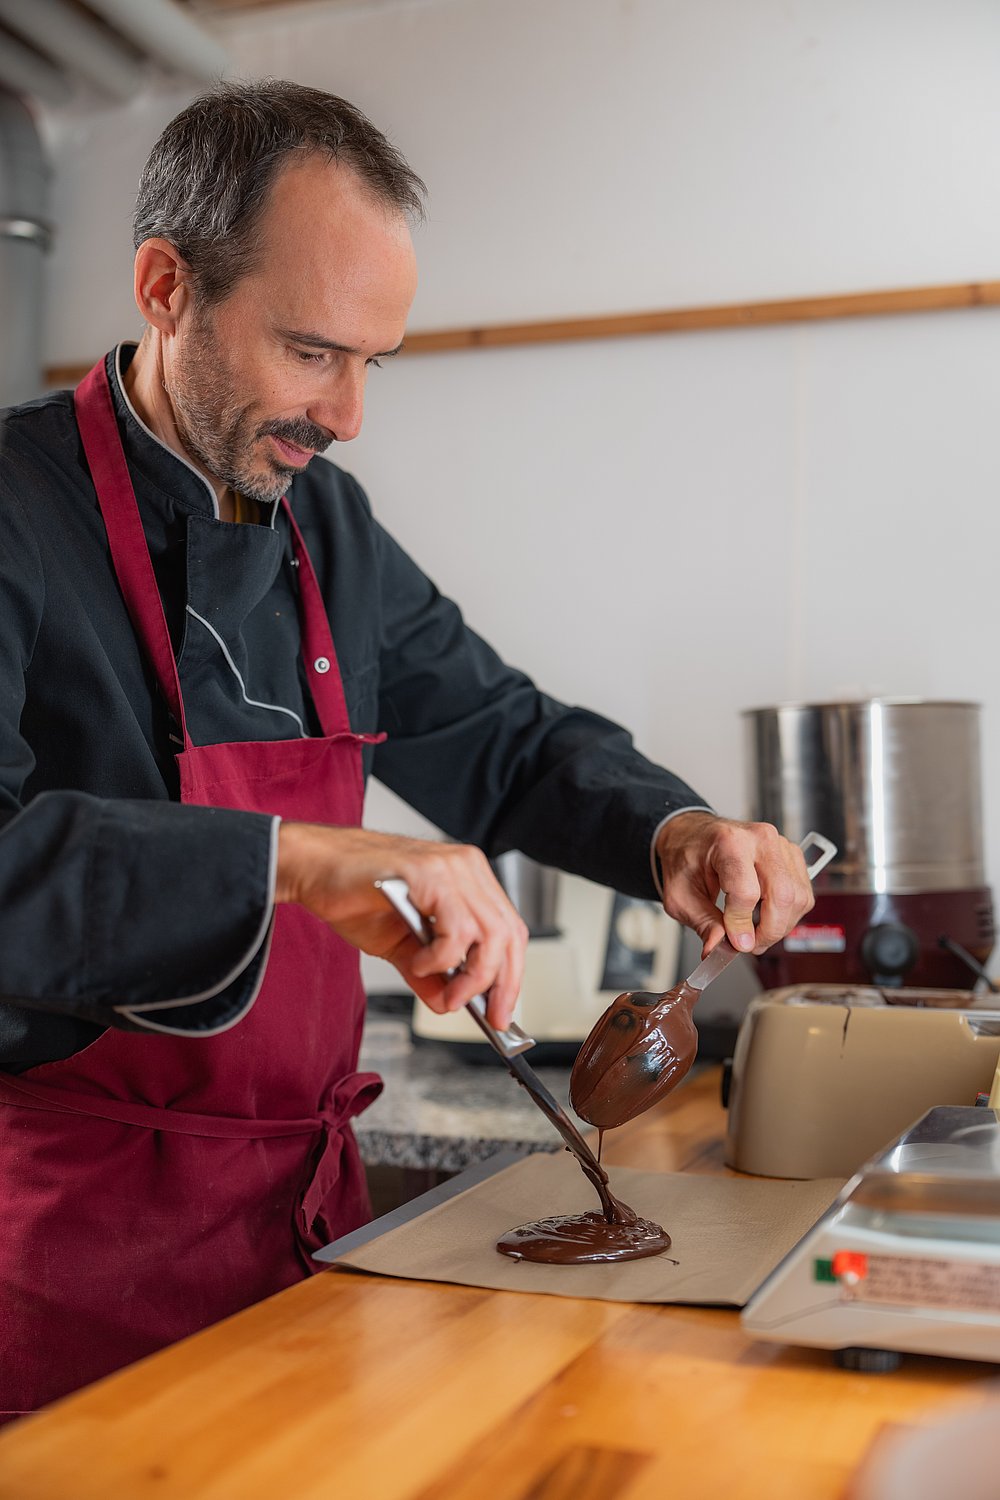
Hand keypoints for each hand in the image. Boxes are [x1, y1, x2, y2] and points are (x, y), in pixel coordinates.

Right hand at [275, 823, 527, 1027]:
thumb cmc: (353, 895)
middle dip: (500, 984)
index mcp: (469, 878)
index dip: (512, 974)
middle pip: (509, 933)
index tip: (502, 1011)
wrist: (313, 869)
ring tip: (447, 995)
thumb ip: (429, 972)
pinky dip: (441, 957)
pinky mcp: (429, 872)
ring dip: (471, 977)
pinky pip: (456, 928)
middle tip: (486, 1016)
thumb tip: (449, 1003)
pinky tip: (418, 962)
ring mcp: (450, 866)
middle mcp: (467, 867)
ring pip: (490, 933)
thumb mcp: (401, 946)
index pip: (510, 929)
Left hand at [654, 812, 812, 956]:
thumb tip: (717, 949)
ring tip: (755, 931)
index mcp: (728, 842)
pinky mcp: (790, 855)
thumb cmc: (685, 858)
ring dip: (780, 925)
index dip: (742, 926)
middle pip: (782, 896)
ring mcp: (779, 845)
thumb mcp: (680, 895)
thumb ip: (703, 923)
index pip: (746, 893)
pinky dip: (788, 913)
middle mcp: (759, 839)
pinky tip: (765, 915)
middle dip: (769, 931)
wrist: (692, 836)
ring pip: (798, 898)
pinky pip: (802, 893)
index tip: (736, 944)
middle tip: (750, 945)